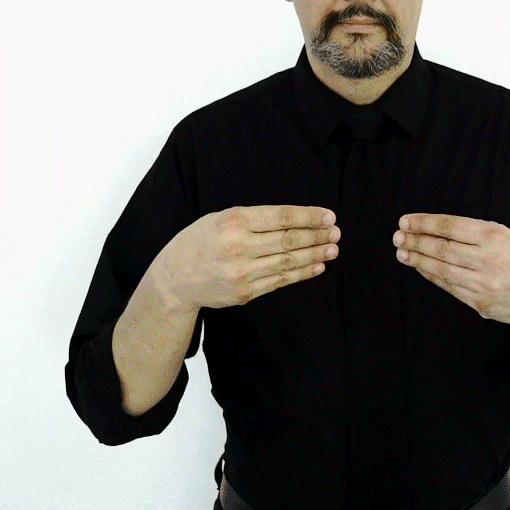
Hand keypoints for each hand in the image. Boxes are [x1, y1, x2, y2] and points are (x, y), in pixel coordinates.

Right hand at [152, 205, 339, 310]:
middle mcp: (239, 247)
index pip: (281, 218)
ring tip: (332, 248)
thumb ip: (253, 218)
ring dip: (315, 255)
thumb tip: (294, 219)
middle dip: (317, 236)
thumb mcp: (219, 218)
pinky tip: (316, 266)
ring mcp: (243, 273)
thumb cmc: (199, 242)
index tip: (328, 216)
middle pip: (288, 240)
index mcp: (233, 222)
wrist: (174, 281)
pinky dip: (301, 273)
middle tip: (336, 233)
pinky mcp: (246, 292)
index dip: (309, 217)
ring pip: (288, 262)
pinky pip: (280, 281)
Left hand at [392, 213, 509, 324]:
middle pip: (441, 249)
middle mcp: (488, 260)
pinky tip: (421, 268)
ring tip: (402, 252)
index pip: (449, 227)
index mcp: (495, 237)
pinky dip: (432, 277)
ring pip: (441, 270)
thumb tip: (440, 229)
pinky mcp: (481, 304)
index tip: (405, 221)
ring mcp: (484, 285)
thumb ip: (479, 232)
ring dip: (418, 260)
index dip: (423, 223)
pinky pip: (450, 288)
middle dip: (415, 242)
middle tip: (397, 237)